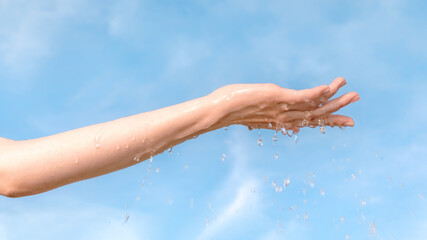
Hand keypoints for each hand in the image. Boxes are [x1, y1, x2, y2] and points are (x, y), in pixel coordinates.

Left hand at [210, 77, 358, 132]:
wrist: (219, 111)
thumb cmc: (234, 110)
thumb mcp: (256, 113)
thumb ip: (270, 117)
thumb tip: (280, 126)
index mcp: (283, 121)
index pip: (311, 121)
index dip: (330, 121)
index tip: (348, 121)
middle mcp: (285, 117)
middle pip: (317, 114)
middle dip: (338, 108)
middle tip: (357, 98)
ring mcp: (282, 109)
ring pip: (313, 105)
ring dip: (332, 96)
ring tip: (349, 88)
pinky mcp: (276, 98)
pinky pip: (300, 97)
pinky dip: (315, 93)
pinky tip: (328, 87)